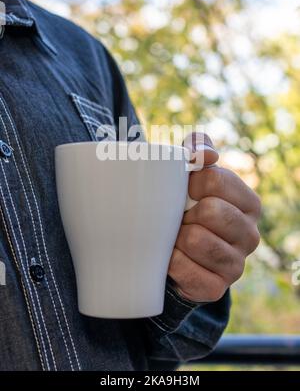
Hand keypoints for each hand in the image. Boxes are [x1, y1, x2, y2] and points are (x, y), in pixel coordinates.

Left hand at [168, 133, 260, 302]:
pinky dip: (171, 261)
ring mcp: (236, 265)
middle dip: (186, 212)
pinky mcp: (216, 288)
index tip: (184, 191)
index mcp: (249, 203)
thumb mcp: (194, 173)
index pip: (216, 180)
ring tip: (176, 237)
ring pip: (195, 240)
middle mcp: (250, 235)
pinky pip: (185, 269)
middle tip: (180, 218)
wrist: (179, 253)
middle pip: (210, 210)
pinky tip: (172, 258)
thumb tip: (205, 152)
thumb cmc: (188, 207)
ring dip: (176, 237)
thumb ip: (198, 148)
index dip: (190, 183)